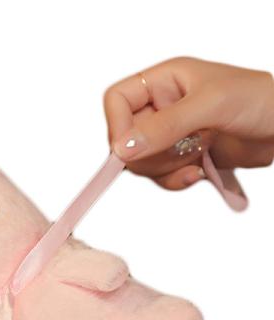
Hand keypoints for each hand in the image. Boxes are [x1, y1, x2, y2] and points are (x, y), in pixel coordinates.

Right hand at [104, 57, 273, 189]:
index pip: (117, 101)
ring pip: (140, 162)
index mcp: (164, 81)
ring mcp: (170, 135)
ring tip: (195, 160)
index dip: (117, 126)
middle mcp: (161, 107)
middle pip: (124, 139)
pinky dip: (174, 181)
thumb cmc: (260, 101)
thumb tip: (122, 149)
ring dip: (164, 170)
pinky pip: (159, 176)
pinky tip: (196, 174)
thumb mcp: (211, 106)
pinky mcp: (181, 157)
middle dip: (147, 155)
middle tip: (176, 154)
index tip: (130, 149)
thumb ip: (165, 126)